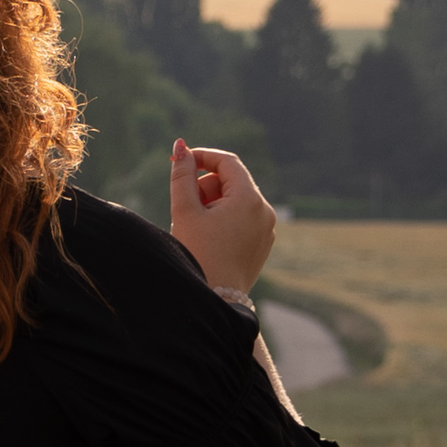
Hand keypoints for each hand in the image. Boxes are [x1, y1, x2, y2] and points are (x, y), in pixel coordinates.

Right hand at [168, 139, 275, 294]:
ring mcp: (267, 228)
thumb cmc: (197, 255)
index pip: (227, 162)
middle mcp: (265, 211)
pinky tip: (209, 238)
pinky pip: (244, 218)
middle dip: (206, 185)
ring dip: (214, 203)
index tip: (180, 162)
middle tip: (186, 204)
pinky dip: (225, 218)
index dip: (202, 157)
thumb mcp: (185, 211)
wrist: (215, 300)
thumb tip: (180, 146)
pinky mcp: (263, 242)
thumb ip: (181, 175)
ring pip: (237, 200)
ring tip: (196, 226)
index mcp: (249, 199)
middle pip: (232, 180)